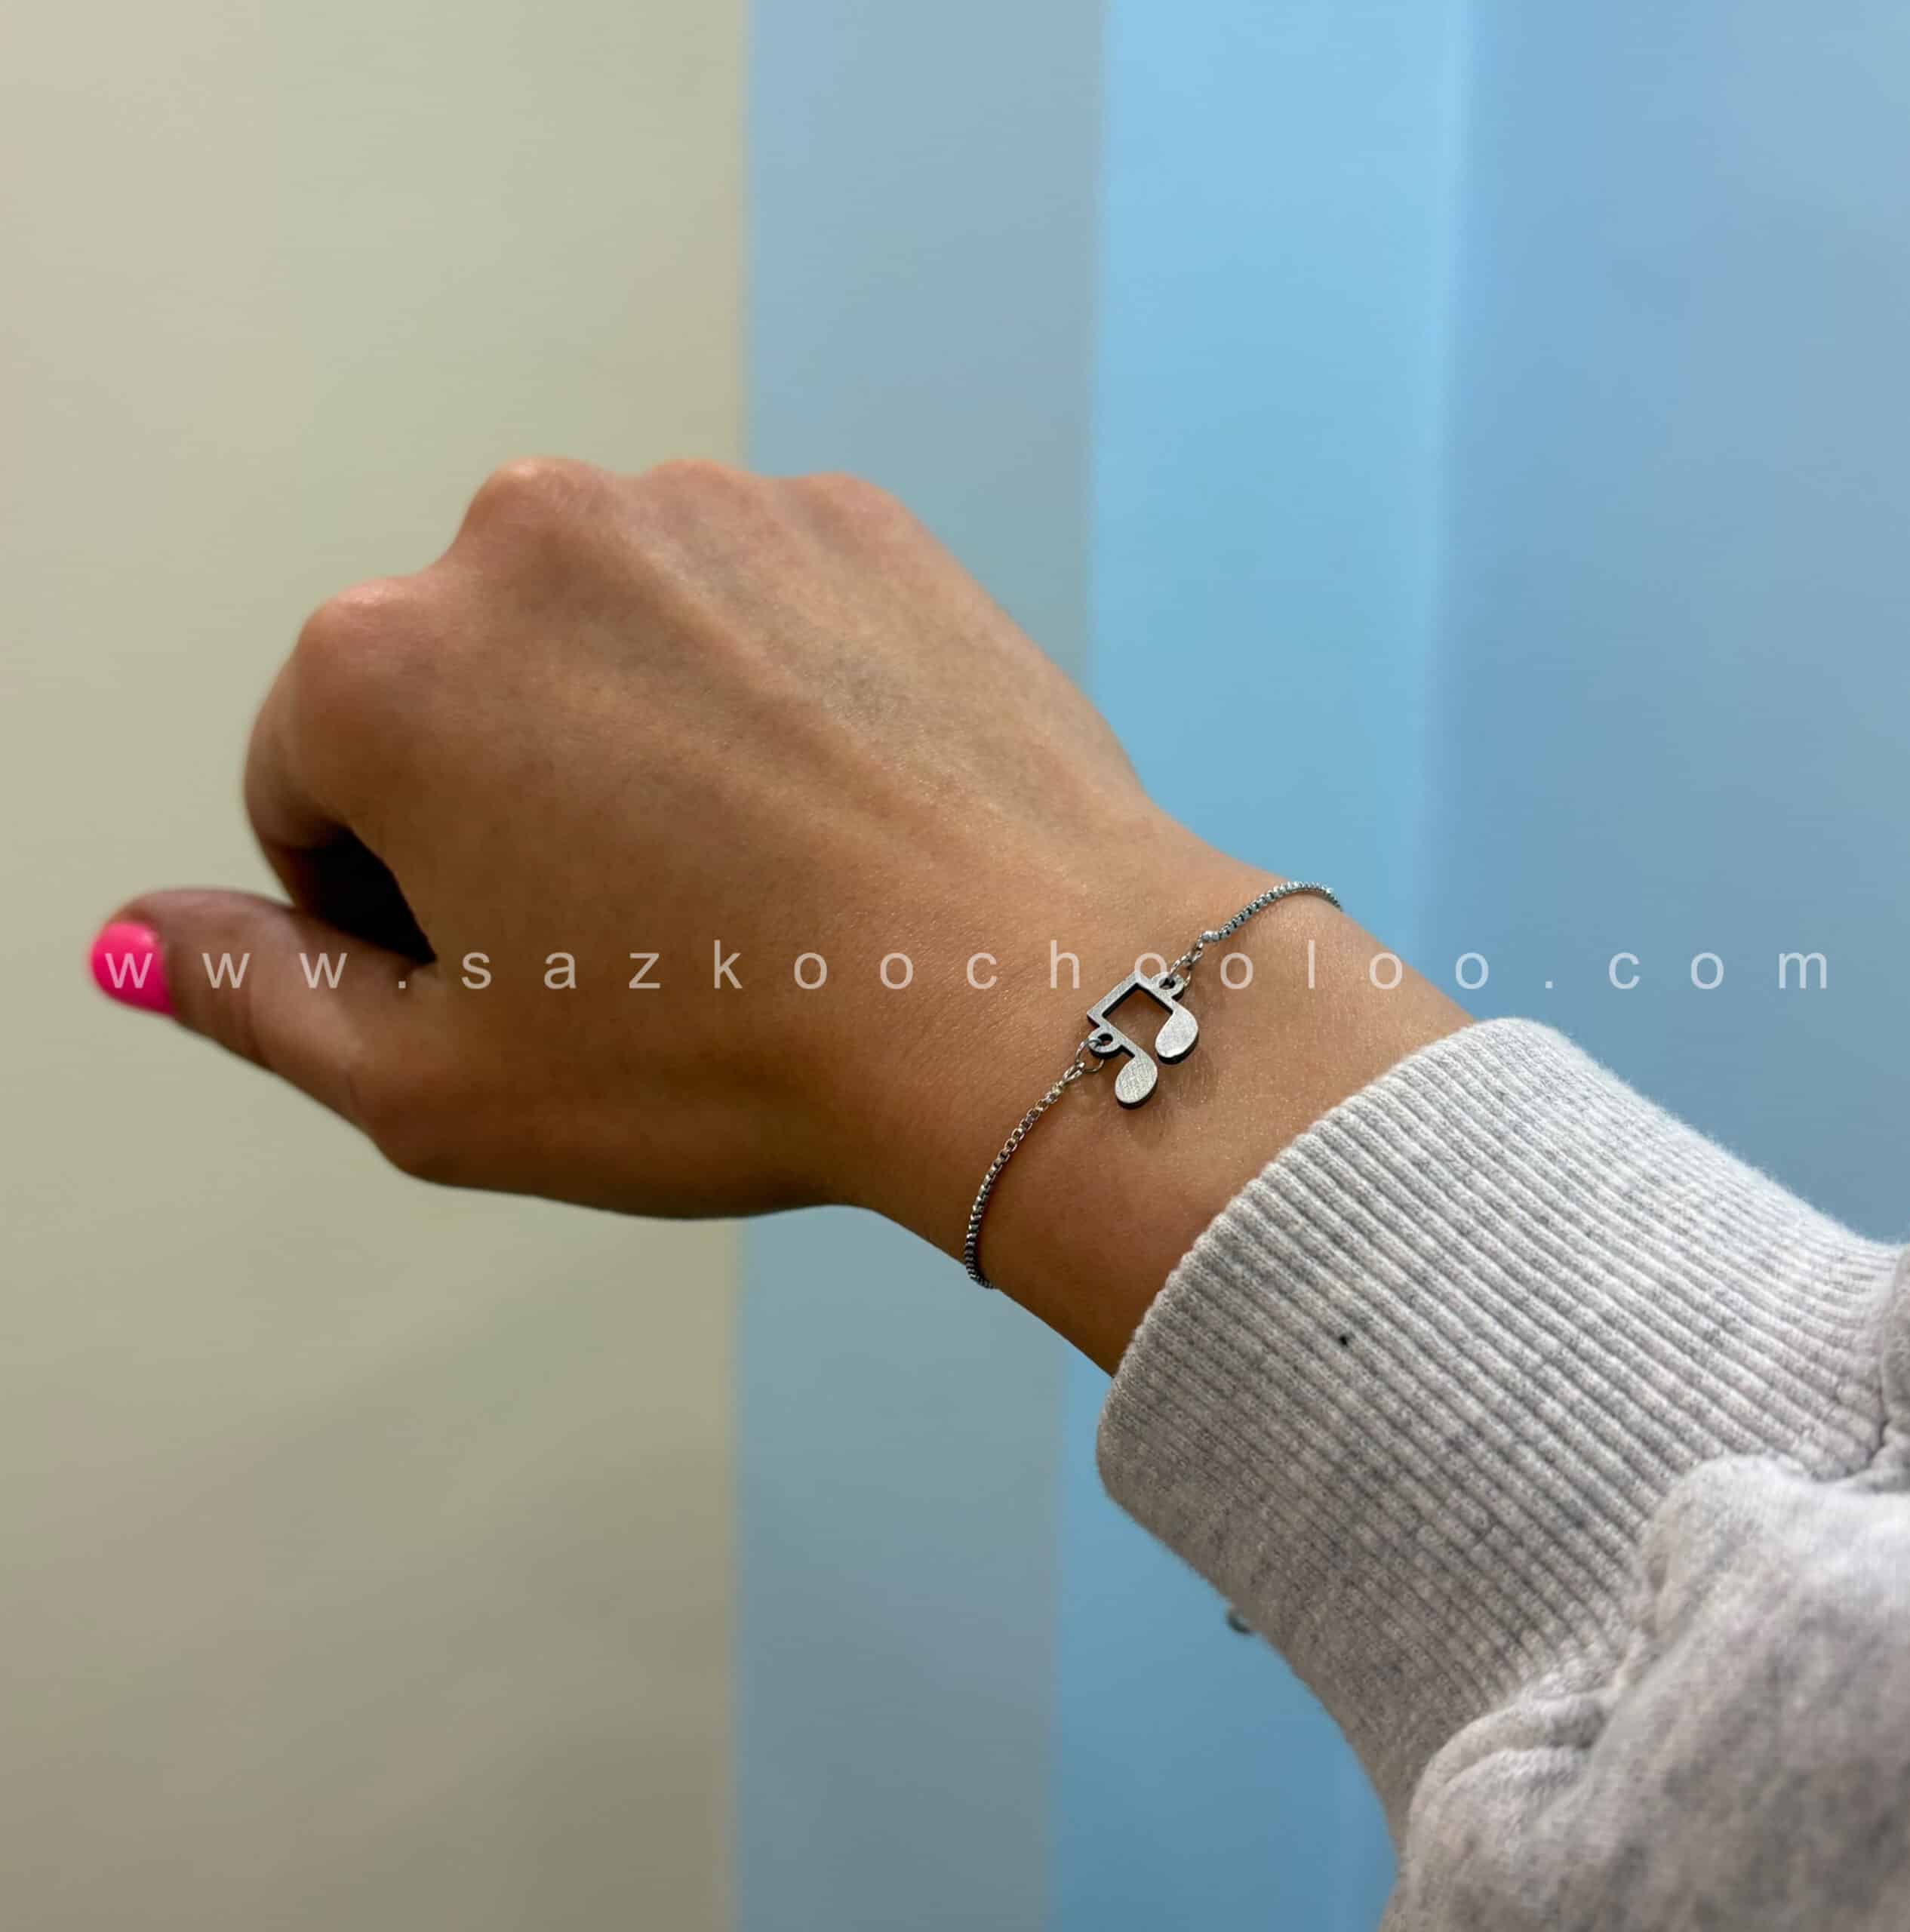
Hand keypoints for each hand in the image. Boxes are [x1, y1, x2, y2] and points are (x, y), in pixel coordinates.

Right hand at [101, 458, 1463, 1365]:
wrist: (1027, 998)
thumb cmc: (728, 1053)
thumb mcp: (443, 1086)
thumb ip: (257, 995)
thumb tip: (138, 942)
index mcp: (387, 661)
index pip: (312, 786)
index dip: (395, 906)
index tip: (514, 974)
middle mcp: (529, 532)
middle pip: (461, 694)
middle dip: (509, 807)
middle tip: (645, 935)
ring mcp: (708, 508)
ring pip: (611, 647)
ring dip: (640, 744)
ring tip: (752, 876)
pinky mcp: (849, 520)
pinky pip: (751, 615)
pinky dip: (763, 698)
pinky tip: (835, 807)